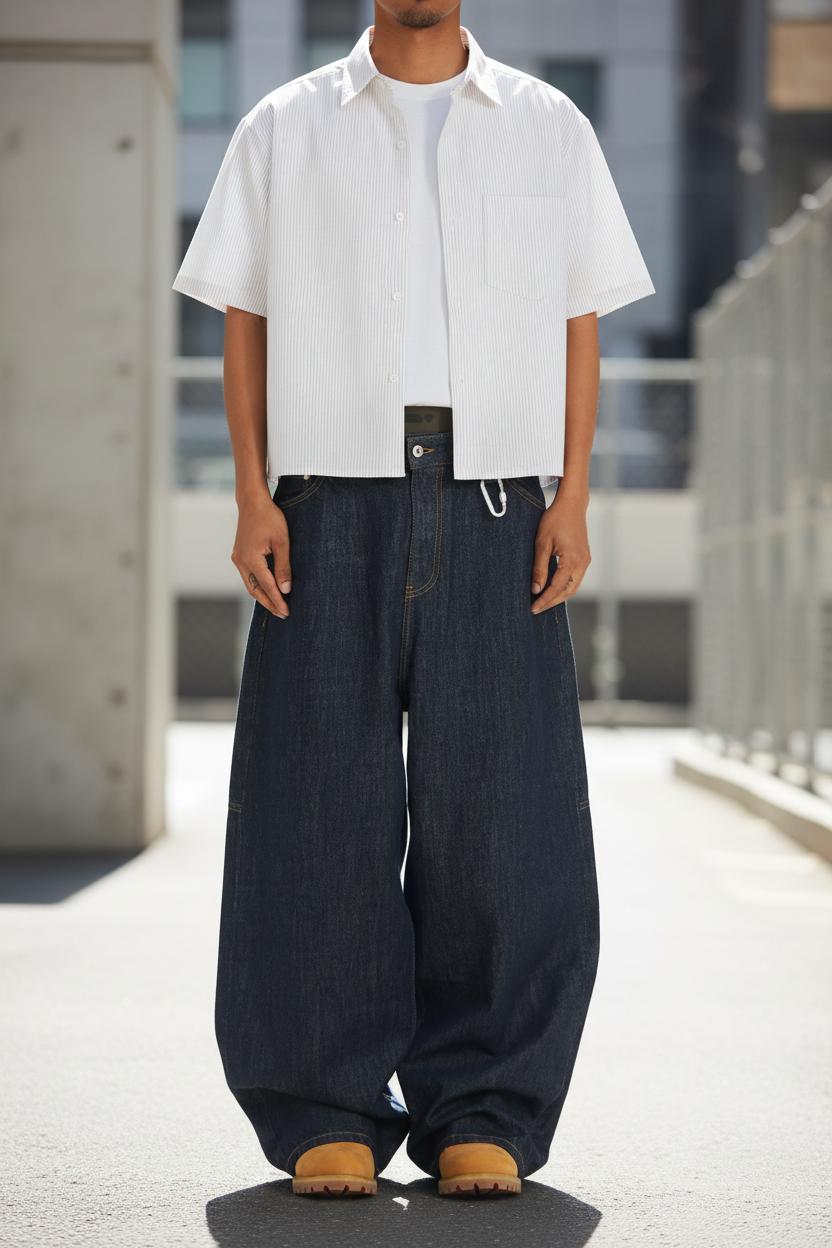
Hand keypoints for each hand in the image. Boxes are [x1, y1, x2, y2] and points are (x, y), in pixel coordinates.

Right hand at [231, 492, 291, 617]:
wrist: (252, 502)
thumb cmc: (270, 518)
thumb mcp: (282, 542)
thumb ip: (283, 567)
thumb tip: (285, 589)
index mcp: (251, 559)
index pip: (267, 586)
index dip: (277, 601)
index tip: (286, 612)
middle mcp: (241, 561)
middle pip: (255, 590)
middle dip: (269, 603)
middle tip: (282, 614)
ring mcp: (238, 558)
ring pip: (250, 584)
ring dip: (263, 596)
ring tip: (276, 606)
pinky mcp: (239, 555)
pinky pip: (248, 576)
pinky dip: (258, 585)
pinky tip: (267, 590)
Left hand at [530, 489, 590, 613]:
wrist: (572, 504)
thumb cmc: (555, 519)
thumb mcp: (542, 543)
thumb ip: (539, 568)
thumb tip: (536, 589)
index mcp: (572, 560)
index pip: (557, 588)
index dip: (544, 600)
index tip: (532, 608)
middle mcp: (582, 563)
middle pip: (568, 591)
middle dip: (552, 602)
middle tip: (536, 608)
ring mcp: (585, 560)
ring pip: (573, 586)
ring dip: (558, 595)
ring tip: (543, 601)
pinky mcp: (584, 557)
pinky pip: (575, 578)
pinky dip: (564, 586)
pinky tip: (552, 588)